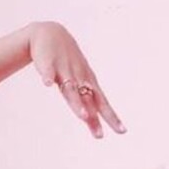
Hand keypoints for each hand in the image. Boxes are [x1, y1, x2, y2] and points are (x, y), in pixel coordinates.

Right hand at [29, 20, 125, 138]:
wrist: (50, 32)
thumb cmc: (67, 61)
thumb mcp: (77, 80)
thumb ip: (83, 101)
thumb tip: (90, 121)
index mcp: (88, 82)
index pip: (102, 103)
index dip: (111, 117)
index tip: (121, 131)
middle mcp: (79, 78)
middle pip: (88, 100)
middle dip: (94, 118)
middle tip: (100, 136)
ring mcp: (63, 70)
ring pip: (70, 89)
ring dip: (76, 102)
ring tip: (81, 116)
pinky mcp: (47, 63)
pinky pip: (47, 70)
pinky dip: (47, 76)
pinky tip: (47, 83)